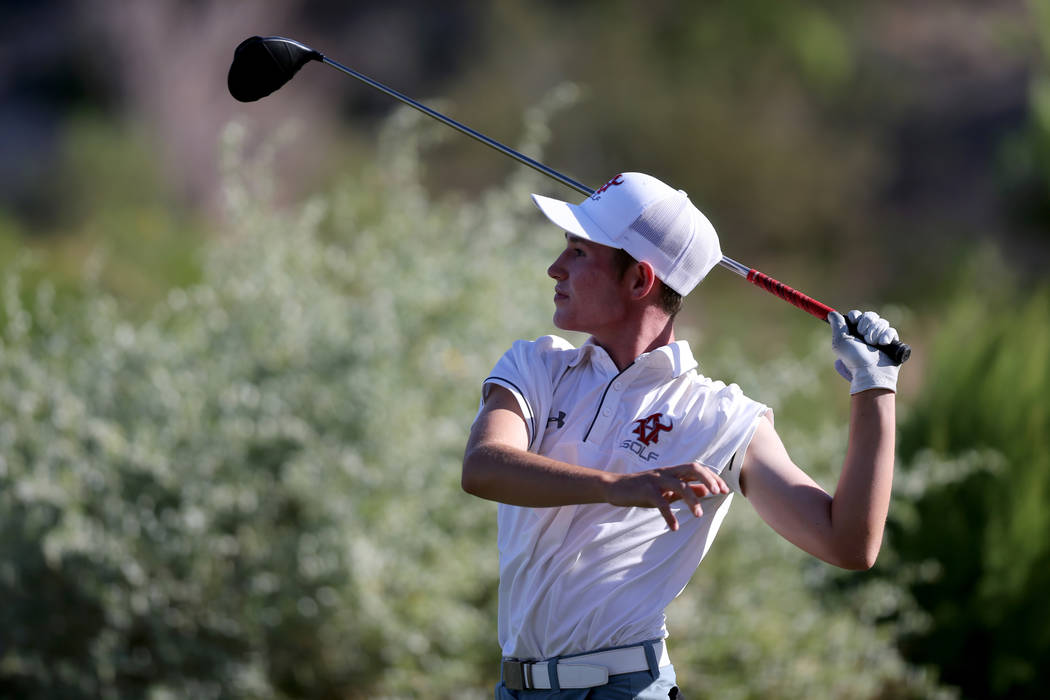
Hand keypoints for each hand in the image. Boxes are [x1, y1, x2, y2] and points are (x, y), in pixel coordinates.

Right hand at [604, 462, 729, 530]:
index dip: (712, 477)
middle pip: (692, 468)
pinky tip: (674, 528)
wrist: (615, 487)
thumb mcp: (666, 489)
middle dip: (708, 479)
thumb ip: (685, 489)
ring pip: (680, 485)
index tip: (724, 490)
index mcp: (673, 471)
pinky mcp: (646, 490)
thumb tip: (705, 491)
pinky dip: (669, 515)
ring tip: (698, 516)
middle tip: (718, 493)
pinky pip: (661, 502)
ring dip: (691, 500)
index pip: (698, 468)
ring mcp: (656, 480)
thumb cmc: (642, 489)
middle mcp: (667, 472)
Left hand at [828, 309, 899, 393]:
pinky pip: (892, 330)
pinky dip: (887, 336)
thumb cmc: (853, 359)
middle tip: (863, 336)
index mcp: (854, 334)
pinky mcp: (893, 343)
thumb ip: (837, 325)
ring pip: (882, 322)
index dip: (855, 316)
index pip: (857, 316)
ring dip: (875, 331)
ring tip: (872, 343)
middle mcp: (867, 335)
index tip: (853, 321)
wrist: (871, 372)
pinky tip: (883, 343)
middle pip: (870, 316)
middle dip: (866, 323)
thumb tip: (831, 313)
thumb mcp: (840, 342)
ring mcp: (881, 338)